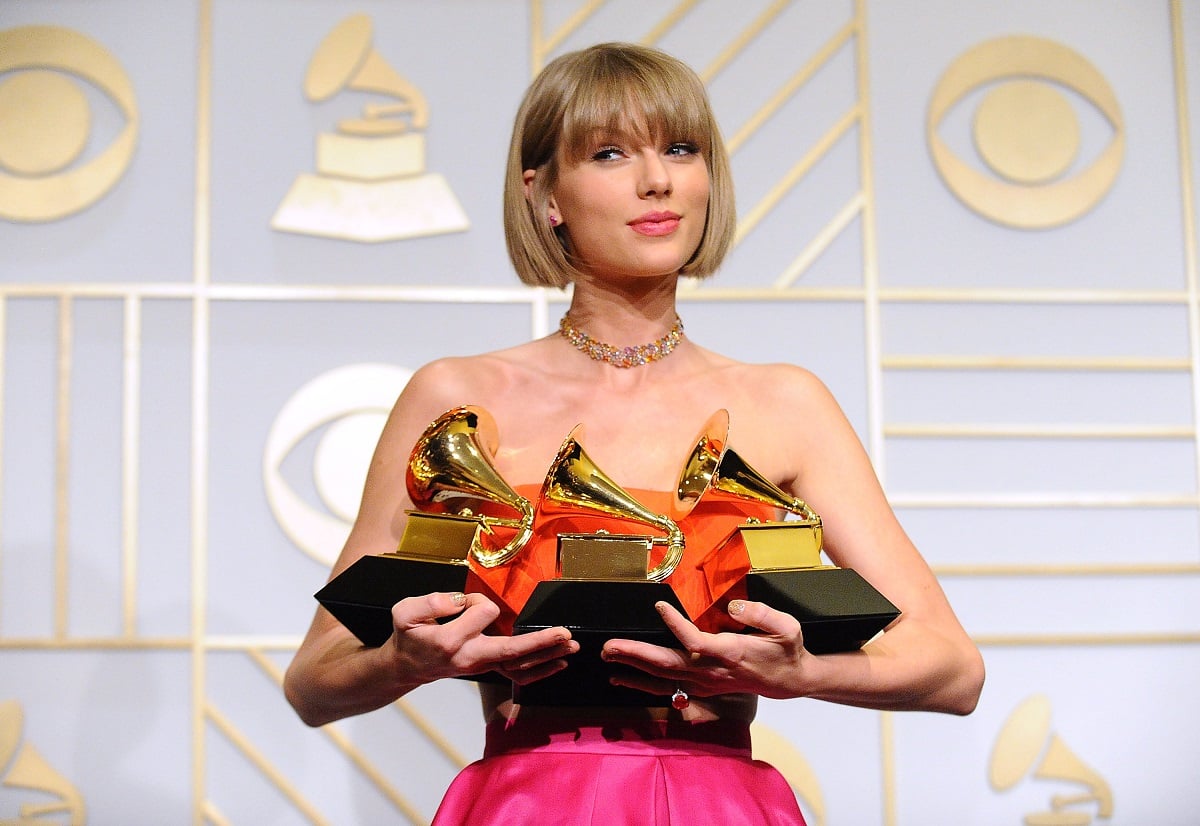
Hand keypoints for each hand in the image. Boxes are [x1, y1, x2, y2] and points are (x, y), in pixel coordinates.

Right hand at [385, 591, 578, 684]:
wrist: (407, 665)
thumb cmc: (409, 636)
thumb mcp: (405, 612)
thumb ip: (430, 603)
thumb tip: (457, 601)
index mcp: (452, 641)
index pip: (482, 612)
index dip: (476, 599)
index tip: (462, 602)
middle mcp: (471, 657)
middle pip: (512, 650)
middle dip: (540, 642)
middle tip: (564, 634)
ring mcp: (481, 666)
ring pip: (520, 665)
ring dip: (547, 655)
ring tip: (571, 646)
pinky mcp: (487, 668)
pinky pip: (518, 675)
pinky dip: (541, 670)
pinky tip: (559, 663)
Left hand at [600, 600, 811, 700]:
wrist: (789, 681)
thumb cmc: (786, 650)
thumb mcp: (786, 628)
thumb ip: (761, 614)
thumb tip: (735, 607)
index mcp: (730, 652)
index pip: (696, 642)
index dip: (676, 625)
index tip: (659, 606)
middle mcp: (712, 671)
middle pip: (669, 664)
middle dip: (636, 655)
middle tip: (609, 646)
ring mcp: (704, 683)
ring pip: (663, 677)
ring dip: (632, 669)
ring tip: (608, 657)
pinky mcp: (700, 687)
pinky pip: (666, 687)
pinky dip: (641, 683)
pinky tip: (621, 678)